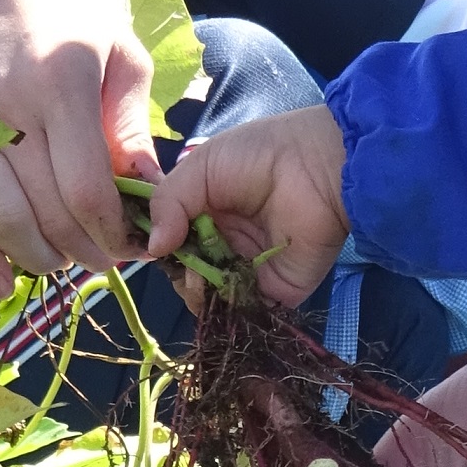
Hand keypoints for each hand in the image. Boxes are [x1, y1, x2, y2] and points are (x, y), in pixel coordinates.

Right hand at [0, 0, 157, 296]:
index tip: (135, 244)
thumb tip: (145, 190)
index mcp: (60, 87)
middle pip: (47, 214)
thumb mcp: (116, 46)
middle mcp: (7, 110)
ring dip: (35, 258)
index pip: (88, 191)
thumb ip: (129, 122)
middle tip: (105, 261)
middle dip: (83, 252)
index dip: (113, 233)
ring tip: (61, 263)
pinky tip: (0, 282)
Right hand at [143, 110, 348, 306]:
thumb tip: (153, 248)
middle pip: (188, 270)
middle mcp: (226, 243)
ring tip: (197, 272)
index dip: (159, 245)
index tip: (148, 244)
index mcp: (207, 212)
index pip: (173, 239)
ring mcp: (249, 269)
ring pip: (209, 295)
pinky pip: (240, 310)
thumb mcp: (201, 167)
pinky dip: (221, 308)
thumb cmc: (259, 155)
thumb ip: (168, 203)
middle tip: (178, 257)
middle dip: (177, 269)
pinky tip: (213, 288)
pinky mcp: (273, 291)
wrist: (318, 167)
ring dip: (194, 289)